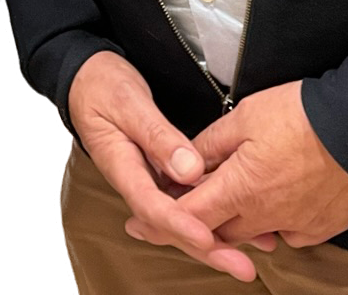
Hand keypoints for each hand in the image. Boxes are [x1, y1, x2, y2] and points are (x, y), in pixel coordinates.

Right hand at [67, 52, 256, 281]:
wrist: (91, 81)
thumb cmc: (103, 88)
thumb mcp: (127, 103)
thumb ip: (157, 136)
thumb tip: (189, 169)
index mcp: (121, 167)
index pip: (151, 205)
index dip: (180, 224)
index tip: (206, 236)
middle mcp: (137, 182)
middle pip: (171, 226)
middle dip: (207, 249)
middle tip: (241, 265)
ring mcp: (151, 182)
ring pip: (184, 219)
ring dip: (218, 238)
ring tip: (257, 247)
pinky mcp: (165, 175)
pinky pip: (190, 201)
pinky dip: (216, 213)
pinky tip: (243, 222)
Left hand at [180, 82, 347, 249]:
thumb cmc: (305, 116)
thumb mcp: (245, 115)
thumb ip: (211, 142)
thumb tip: (186, 161)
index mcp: (241, 189)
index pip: (190, 217)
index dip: (169, 214)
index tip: (155, 210)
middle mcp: (266, 217)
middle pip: (219, 232)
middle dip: (204, 218)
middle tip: (200, 194)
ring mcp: (296, 227)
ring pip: (253, 236)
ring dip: (239, 221)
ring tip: (240, 192)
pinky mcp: (321, 229)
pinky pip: (288, 235)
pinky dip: (276, 223)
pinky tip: (277, 199)